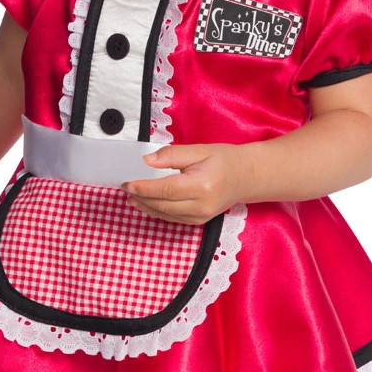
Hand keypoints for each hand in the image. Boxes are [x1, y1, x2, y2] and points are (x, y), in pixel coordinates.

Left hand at [123, 143, 245, 224]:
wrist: (247, 177)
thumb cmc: (224, 160)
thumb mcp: (199, 150)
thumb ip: (172, 155)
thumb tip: (147, 160)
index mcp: (202, 185)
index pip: (166, 189)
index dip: (144, 188)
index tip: (127, 183)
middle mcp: (202, 205)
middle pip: (163, 205)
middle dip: (141, 198)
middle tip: (124, 188)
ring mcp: (201, 216)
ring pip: (166, 214)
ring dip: (146, 206)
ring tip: (130, 198)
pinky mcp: (199, 221)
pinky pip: (173, 218)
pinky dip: (158, 212)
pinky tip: (147, 205)